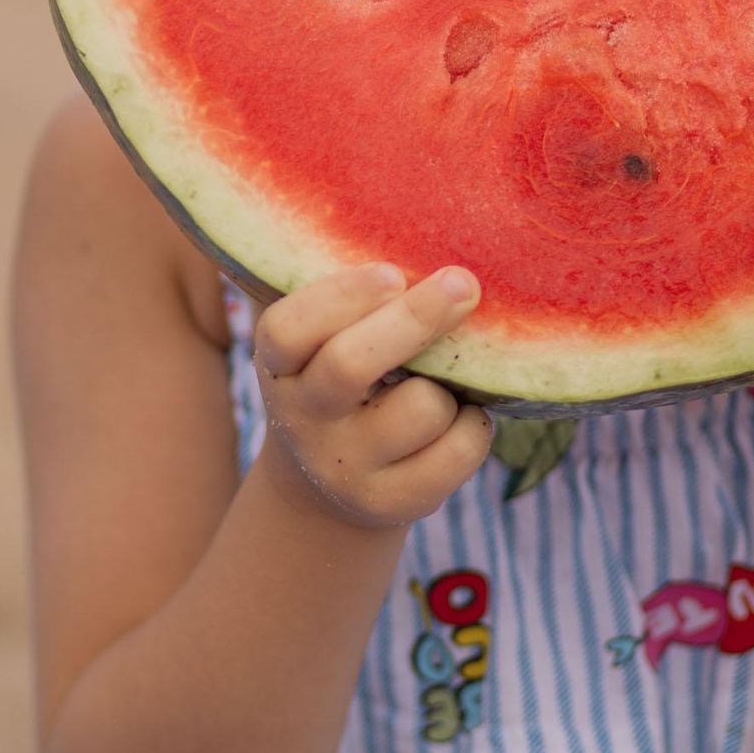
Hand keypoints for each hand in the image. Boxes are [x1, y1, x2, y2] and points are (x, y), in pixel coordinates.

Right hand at [249, 263, 494, 529]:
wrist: (325, 485)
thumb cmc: (339, 384)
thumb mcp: (321, 345)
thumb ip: (350, 302)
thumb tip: (425, 249)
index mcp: (280, 367)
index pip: (288, 330)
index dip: (341, 296)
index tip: (392, 273)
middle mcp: (302, 419)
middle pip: (350, 364)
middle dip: (414, 318)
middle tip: (462, 283)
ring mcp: (343, 467)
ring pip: (422, 408)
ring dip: (448, 385)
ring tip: (442, 382)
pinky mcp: (388, 504)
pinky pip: (457, 451)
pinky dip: (473, 425)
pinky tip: (458, 419)